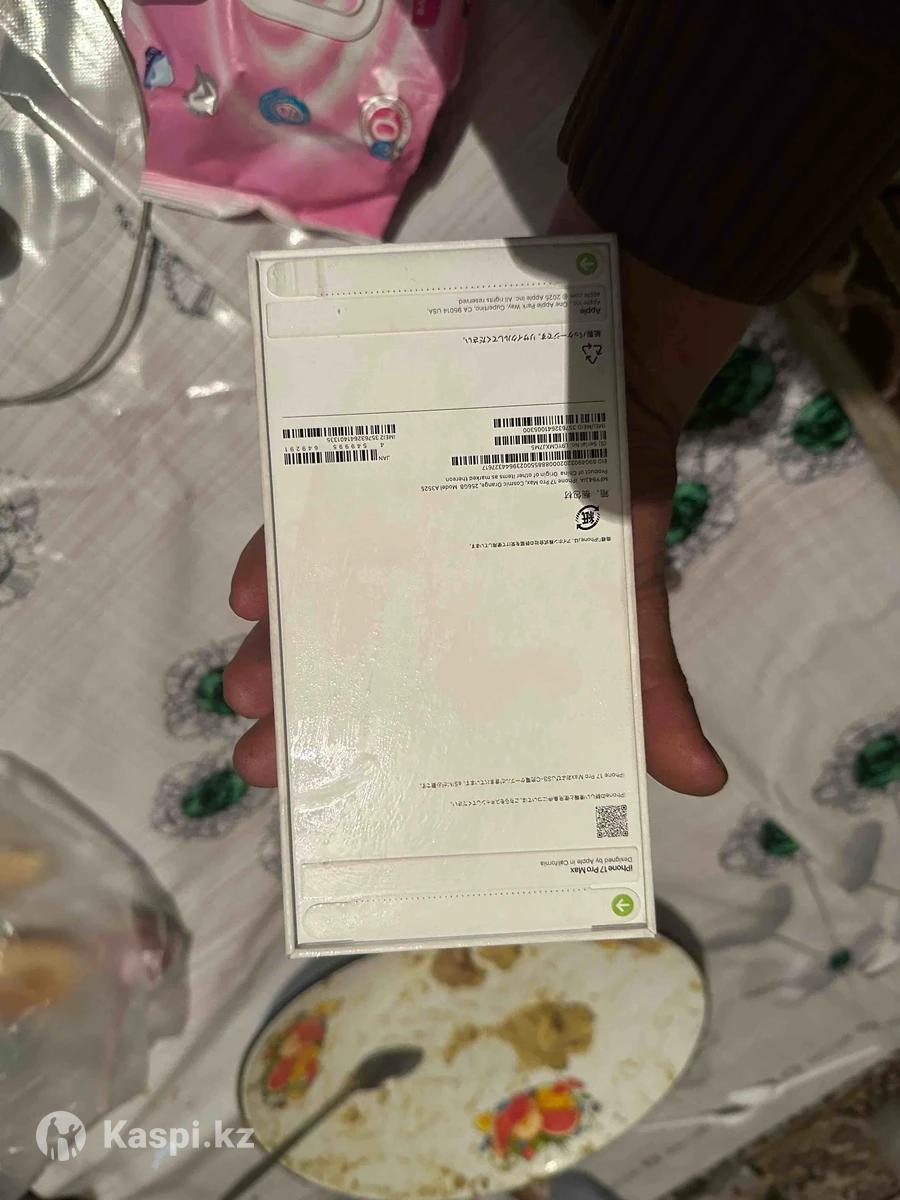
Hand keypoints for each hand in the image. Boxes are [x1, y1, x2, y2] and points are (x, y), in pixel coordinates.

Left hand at [225, 201, 752, 793]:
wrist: (602, 351)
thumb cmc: (608, 482)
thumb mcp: (626, 591)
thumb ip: (646, 682)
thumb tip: (705, 784)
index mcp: (471, 633)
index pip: (413, 713)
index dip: (372, 764)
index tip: (327, 817)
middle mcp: (414, 588)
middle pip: (344, 666)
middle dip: (300, 718)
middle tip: (265, 763)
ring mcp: (375, 530)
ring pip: (308, 604)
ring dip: (269, 647)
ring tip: (246, 688)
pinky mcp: (350, 469)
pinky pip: (294, 518)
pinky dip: (267, 554)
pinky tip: (247, 591)